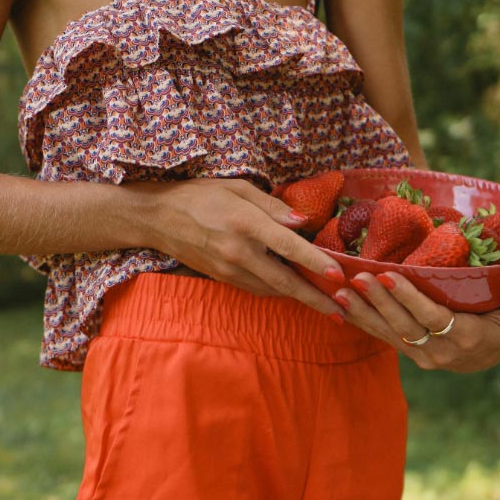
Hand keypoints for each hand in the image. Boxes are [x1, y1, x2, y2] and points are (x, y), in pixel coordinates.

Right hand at [136, 177, 345, 315]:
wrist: (158, 218)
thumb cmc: (200, 195)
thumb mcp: (238, 188)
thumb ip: (272, 206)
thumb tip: (302, 222)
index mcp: (245, 223)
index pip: (288, 246)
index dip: (315, 262)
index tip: (337, 275)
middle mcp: (238, 251)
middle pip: (284, 281)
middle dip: (314, 298)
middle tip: (341, 311)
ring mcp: (229, 269)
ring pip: (272, 289)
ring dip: (299, 297)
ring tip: (325, 303)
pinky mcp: (222, 278)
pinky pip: (256, 288)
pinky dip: (277, 291)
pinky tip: (293, 289)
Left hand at [331, 272, 499, 372]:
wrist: (481, 360)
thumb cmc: (497, 330)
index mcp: (463, 337)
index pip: (432, 317)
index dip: (409, 298)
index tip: (389, 276)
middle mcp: (437, 349)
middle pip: (403, 324)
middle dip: (378, 301)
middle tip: (357, 278)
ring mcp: (417, 353)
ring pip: (386, 331)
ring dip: (361, 311)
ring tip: (339, 292)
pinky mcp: (404, 351)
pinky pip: (379, 335)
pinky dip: (358, 320)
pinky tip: (337, 306)